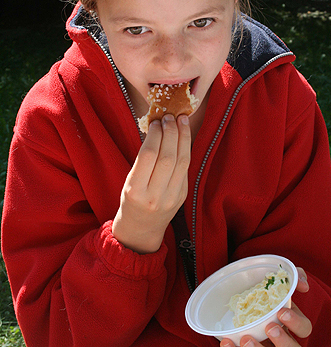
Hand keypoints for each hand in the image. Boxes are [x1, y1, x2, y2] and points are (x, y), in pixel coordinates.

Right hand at [112, 114, 190, 253]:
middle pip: (168, 157)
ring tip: (181, 120)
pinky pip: (186, 168)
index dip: (155, 135)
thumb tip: (157, 128)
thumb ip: (143, 159)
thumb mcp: (129, 181)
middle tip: (170, 116)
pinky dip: (185, 149)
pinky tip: (183, 137)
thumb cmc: (131, 200)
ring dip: (183, 137)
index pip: (149, 156)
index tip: (156, 121)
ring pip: (182, 161)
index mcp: (135, 190)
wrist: (141, 229)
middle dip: (171, 132)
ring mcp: (172, 197)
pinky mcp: (183, 196)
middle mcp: (155, 195)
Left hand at [220, 268, 311, 346]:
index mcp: (291, 321)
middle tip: (270, 327)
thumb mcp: (279, 278)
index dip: (296, 324)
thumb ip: (294, 276)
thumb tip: (303, 285)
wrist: (239, 287)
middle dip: (283, 342)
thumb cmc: (264, 286)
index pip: (303, 329)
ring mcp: (263, 346)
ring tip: (246, 339)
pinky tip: (227, 342)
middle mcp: (280, 338)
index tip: (281, 312)